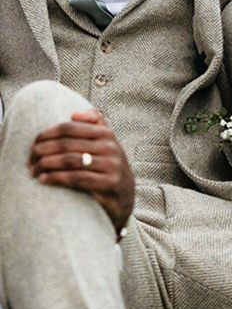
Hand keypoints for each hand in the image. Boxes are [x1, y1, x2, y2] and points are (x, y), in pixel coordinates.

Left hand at [29, 110, 134, 232]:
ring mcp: (111, 164)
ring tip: (33, 170)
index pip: (69, 128)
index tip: (33, 143)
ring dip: (47, 165)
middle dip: (43, 151)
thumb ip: (94, 123)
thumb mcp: (105, 142)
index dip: (48, 134)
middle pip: (67, 144)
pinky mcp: (109, 183)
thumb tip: (73, 114)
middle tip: (29, 160)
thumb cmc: (106, 165)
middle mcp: (109, 146)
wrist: (125, 194)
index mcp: (105, 133)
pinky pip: (77, 178)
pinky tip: (44, 179)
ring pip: (70, 160)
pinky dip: (57, 178)